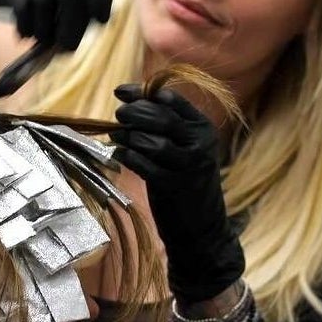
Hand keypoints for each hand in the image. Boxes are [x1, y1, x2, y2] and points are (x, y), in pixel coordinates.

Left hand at [110, 84, 244, 303]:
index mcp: (203, 127)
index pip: (171, 99)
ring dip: (128, 136)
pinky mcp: (175, 186)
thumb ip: (164, 125)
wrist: (202, 228)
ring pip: (150, 140)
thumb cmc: (185, 183)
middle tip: (118, 115)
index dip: (142, 92)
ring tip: (118, 137)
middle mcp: (200, 143)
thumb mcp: (183, 149)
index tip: (121, 92)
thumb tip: (129, 99)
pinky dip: (128, 157)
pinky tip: (120, 156)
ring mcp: (189, 165)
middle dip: (133, 112)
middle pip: (159, 116)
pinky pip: (143, 164)